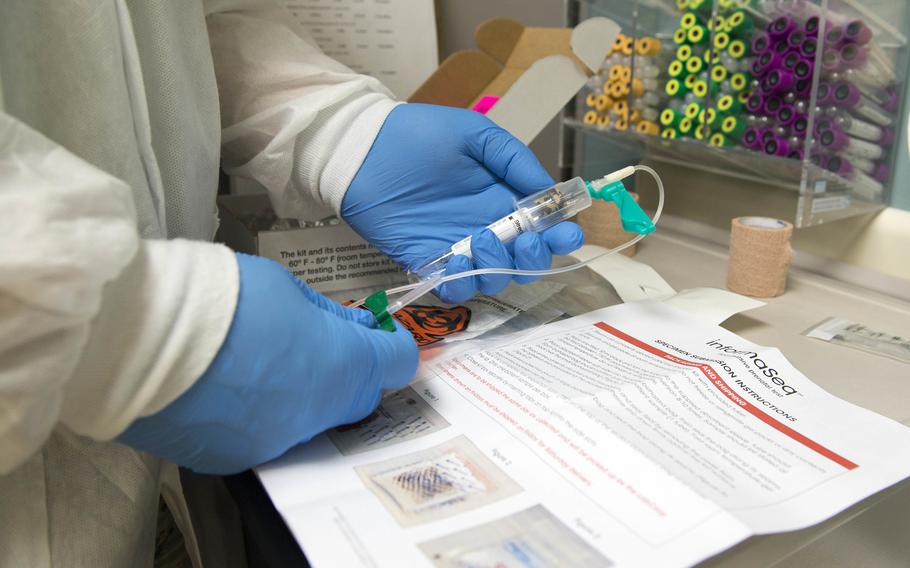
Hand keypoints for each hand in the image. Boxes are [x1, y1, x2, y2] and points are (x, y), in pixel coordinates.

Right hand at [118, 253, 417, 473]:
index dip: (391, 342)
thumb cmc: (220, 300)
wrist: (140, 341)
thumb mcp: (287, 289)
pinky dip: (261, 414)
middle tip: (323, 341)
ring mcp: (278, 442)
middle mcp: (318, 415)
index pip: (398, 362)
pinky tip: (230, 388)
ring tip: (263, 363)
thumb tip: (346, 327)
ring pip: (311, 420)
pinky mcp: (238, 458)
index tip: (377, 330)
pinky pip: (268, 435)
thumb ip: (326, 316)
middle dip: (351, 370)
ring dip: (303, 395)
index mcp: (343, 366)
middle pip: (359, 397)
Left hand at [342, 103, 583, 303]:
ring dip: (499, 268)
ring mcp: (457, 248)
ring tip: (481, 238)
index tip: (566, 234)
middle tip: (524, 240)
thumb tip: (548, 191)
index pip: (541, 228)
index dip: (559, 236)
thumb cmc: (420, 134)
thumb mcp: (476, 135)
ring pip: (494, 279)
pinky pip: (454, 289)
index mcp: (502, 199)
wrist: (365, 148)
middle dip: (534, 257)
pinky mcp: (427, 263)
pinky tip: (458, 261)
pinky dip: (463, 284)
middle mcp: (485, 228)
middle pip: (524, 261)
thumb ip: (514, 160)